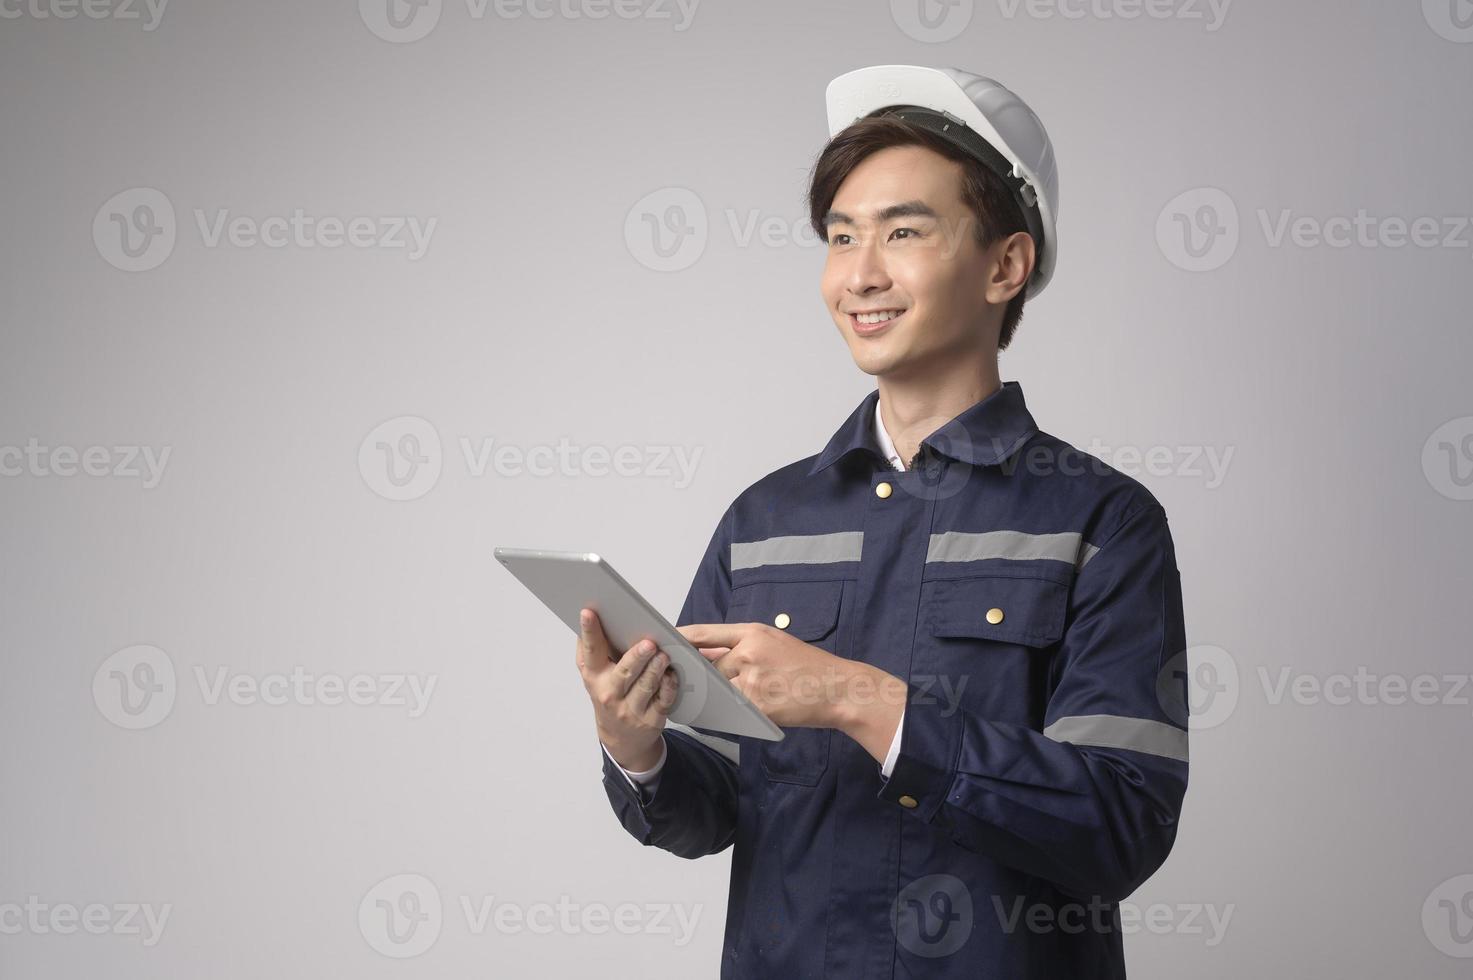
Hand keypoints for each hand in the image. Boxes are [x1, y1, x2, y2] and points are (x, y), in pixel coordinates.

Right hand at [575, 607, 674, 770]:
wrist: (621, 738)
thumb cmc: (608, 696)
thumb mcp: (594, 677)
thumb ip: (590, 651)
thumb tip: (588, 617)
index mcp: (595, 678)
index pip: (591, 652)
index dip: (589, 631)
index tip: (589, 612)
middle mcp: (611, 694)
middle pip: (624, 673)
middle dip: (636, 657)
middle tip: (648, 643)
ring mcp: (632, 709)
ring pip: (646, 686)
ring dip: (656, 670)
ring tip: (664, 655)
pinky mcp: (652, 718)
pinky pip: (663, 700)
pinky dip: (669, 686)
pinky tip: (673, 674)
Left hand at [675, 621, 875, 728]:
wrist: (838, 688)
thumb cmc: (808, 666)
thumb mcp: (775, 643)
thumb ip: (742, 648)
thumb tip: (709, 653)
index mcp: (753, 632)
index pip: (704, 633)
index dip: (680, 638)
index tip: (664, 641)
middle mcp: (749, 652)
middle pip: (707, 665)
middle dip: (699, 675)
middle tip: (682, 680)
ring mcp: (752, 679)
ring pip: (717, 689)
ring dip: (712, 695)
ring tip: (706, 698)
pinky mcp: (757, 704)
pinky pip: (731, 709)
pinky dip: (726, 711)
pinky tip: (726, 713)